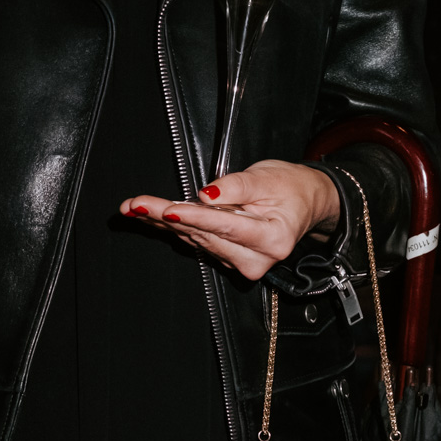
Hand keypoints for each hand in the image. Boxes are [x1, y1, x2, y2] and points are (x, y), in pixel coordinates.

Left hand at [120, 159, 340, 280]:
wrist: (306, 202)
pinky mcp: (231, 259)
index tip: (166, 209)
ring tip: (134, 207)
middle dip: (165, 216)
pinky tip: (150, 216)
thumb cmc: (290, 187)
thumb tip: (205, 196)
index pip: (225, 226)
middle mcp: (257, 258)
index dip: (194, 217)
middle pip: (204, 234)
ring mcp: (244, 263)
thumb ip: (236, 187)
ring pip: (196, 239)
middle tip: (134, 204)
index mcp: (272, 238)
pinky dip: (175, 226)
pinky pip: (199, 241)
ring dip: (162, 222)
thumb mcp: (266, 178)